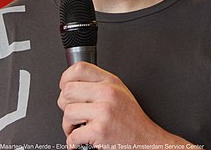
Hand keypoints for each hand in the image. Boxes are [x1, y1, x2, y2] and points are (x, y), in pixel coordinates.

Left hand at [57, 62, 190, 148]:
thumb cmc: (131, 120)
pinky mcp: (100, 130)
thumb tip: (72, 83)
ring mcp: (104, 111)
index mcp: (110, 81)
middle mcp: (107, 93)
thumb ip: (99, 84)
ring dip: (68, 126)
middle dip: (65, 105)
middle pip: (68, 91)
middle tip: (72, 113)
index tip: (64, 87)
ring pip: (68, 113)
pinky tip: (81, 140)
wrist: (146, 141)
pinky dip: (73, 142)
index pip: (79, 68)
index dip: (66, 78)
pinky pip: (73, 135)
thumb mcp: (119, 92)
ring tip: (77, 128)